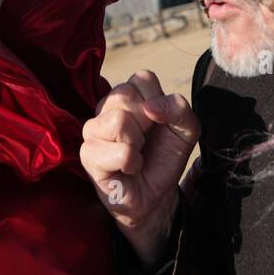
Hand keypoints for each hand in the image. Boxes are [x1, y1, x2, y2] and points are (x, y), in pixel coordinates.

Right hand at [80, 69, 200, 266]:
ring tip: (135, 154)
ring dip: (137, 143)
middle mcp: (106, 107)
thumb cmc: (164, 158)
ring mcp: (93, 129)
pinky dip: (132, 163)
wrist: (155, 196)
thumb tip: (151, 106)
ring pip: (118, 120)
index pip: (142, 78)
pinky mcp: (88, 154)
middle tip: (145, 141)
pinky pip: (119, 151)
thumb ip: (179, 108)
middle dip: (146, 123)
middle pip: (125, 94)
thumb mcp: (186, 130)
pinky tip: (128, 168)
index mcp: (128, 94)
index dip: (159, 102)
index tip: (158, 123)